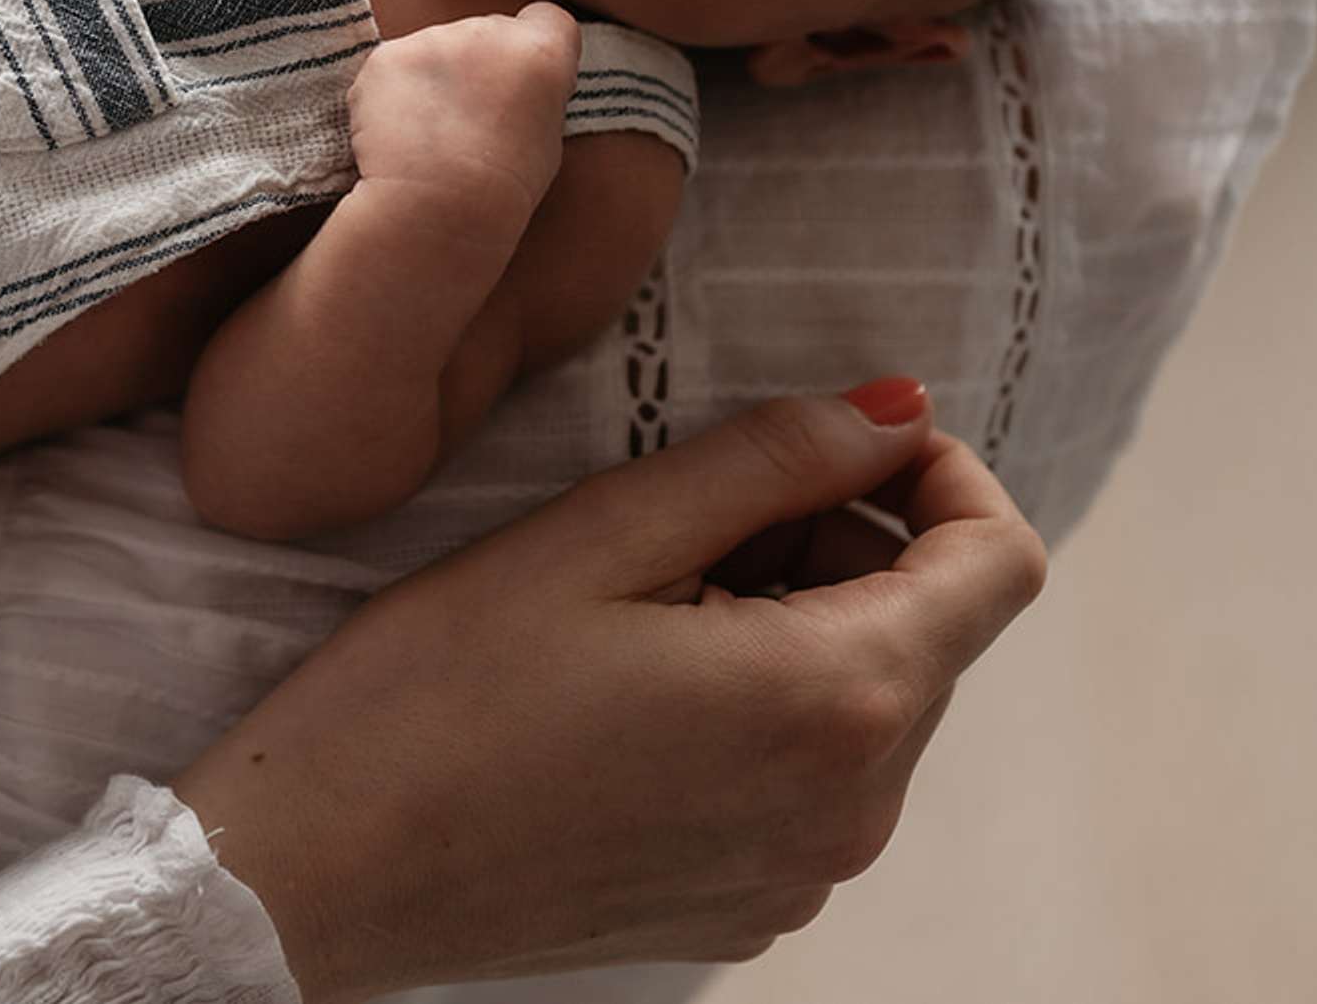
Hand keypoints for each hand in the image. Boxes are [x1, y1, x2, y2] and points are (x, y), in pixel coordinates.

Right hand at [172, 384, 1047, 999]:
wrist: (316, 875)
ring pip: (871, 702)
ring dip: (797, 623)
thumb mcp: (598, 534)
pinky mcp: (746, 908)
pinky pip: (810, 778)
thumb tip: (897, 409)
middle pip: (935, 631)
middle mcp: (853, 810)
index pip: (1000, 562)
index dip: (940, 472)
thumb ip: (769, 461)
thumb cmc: (434, 695)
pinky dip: (760, 708)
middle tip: (688, 513)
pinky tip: (630, 688)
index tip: (835, 439)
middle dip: (843, 543)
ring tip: (642, 601)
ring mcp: (804, 875)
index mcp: (836, 702)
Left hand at [343, 2, 579, 220]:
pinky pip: (393, 70)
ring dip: (432, 80)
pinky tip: (398, 135)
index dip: (534, 44)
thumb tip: (516, 85)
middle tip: (468, 118)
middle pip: (485, 32)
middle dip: (476, 63)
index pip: (546, 18)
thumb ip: (533, 93)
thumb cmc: (501, 189)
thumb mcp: (547, 139)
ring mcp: (433, 38)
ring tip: (429, 135)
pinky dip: (391, 96)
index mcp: (540, 52)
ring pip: (434, 49)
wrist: (438, 205)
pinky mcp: (387, 56)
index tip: (522, 76)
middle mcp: (489, 31)